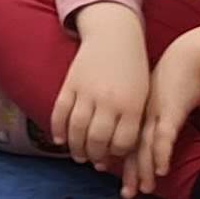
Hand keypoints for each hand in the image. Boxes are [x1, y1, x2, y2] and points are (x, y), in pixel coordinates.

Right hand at [52, 8, 152, 174]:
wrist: (115, 36)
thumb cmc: (133, 69)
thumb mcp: (141, 95)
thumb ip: (132, 120)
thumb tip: (120, 149)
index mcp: (131, 105)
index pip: (122, 142)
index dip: (116, 154)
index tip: (113, 156)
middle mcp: (109, 101)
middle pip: (98, 139)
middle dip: (95, 156)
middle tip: (94, 162)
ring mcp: (87, 92)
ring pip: (77, 129)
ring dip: (76, 147)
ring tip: (78, 156)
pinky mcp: (70, 84)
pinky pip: (60, 112)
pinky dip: (57, 129)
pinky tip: (59, 140)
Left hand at [125, 25, 199, 198]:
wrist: (189, 56)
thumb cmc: (173, 77)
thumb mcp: (155, 96)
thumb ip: (150, 114)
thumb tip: (146, 132)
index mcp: (133, 110)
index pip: (119, 138)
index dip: (112, 156)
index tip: (102, 171)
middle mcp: (140, 113)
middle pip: (130, 146)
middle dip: (128, 172)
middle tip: (125, 193)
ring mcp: (155, 112)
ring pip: (146, 146)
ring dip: (143, 170)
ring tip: (142, 189)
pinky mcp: (171, 110)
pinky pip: (165, 136)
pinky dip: (161, 154)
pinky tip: (160, 171)